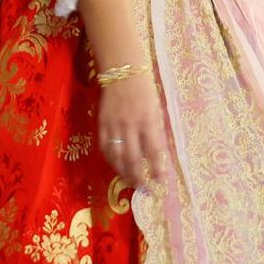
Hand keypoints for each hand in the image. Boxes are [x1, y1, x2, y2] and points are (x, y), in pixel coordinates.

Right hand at [96, 72, 168, 187]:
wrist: (123, 74)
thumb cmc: (146, 91)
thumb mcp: (158, 110)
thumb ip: (159, 131)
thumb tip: (161, 154)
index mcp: (149, 121)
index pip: (154, 151)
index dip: (157, 169)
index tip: (160, 181)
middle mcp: (131, 125)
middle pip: (133, 158)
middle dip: (138, 177)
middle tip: (143, 189)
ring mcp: (114, 126)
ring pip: (117, 156)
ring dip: (123, 172)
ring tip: (130, 183)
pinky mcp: (102, 124)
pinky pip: (105, 148)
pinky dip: (111, 160)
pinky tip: (116, 167)